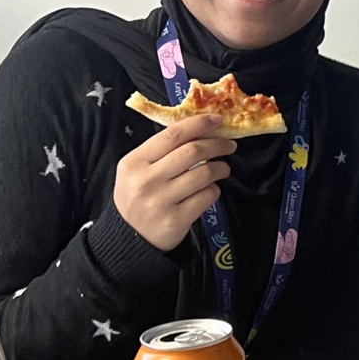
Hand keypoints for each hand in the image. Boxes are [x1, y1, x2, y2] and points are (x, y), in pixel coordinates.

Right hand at [113, 115, 236, 251]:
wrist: (130, 238)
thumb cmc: (137, 198)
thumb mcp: (136, 171)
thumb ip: (160, 152)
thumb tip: (199, 131)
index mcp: (135, 162)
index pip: (172, 135)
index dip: (199, 124)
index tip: (217, 120)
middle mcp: (147, 180)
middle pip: (192, 151)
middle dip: (217, 145)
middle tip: (228, 146)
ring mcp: (162, 201)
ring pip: (204, 174)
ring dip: (220, 168)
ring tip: (223, 169)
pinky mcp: (177, 220)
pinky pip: (207, 196)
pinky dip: (214, 190)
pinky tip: (210, 190)